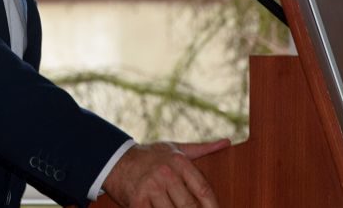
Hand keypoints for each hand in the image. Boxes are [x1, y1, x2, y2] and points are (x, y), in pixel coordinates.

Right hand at [102, 139, 230, 207]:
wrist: (116, 160)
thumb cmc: (150, 155)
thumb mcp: (175, 148)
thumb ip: (202, 148)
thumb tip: (226, 142)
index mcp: (179, 162)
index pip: (204, 190)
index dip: (213, 207)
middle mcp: (166, 174)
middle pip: (190, 206)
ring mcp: (151, 188)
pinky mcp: (138, 201)